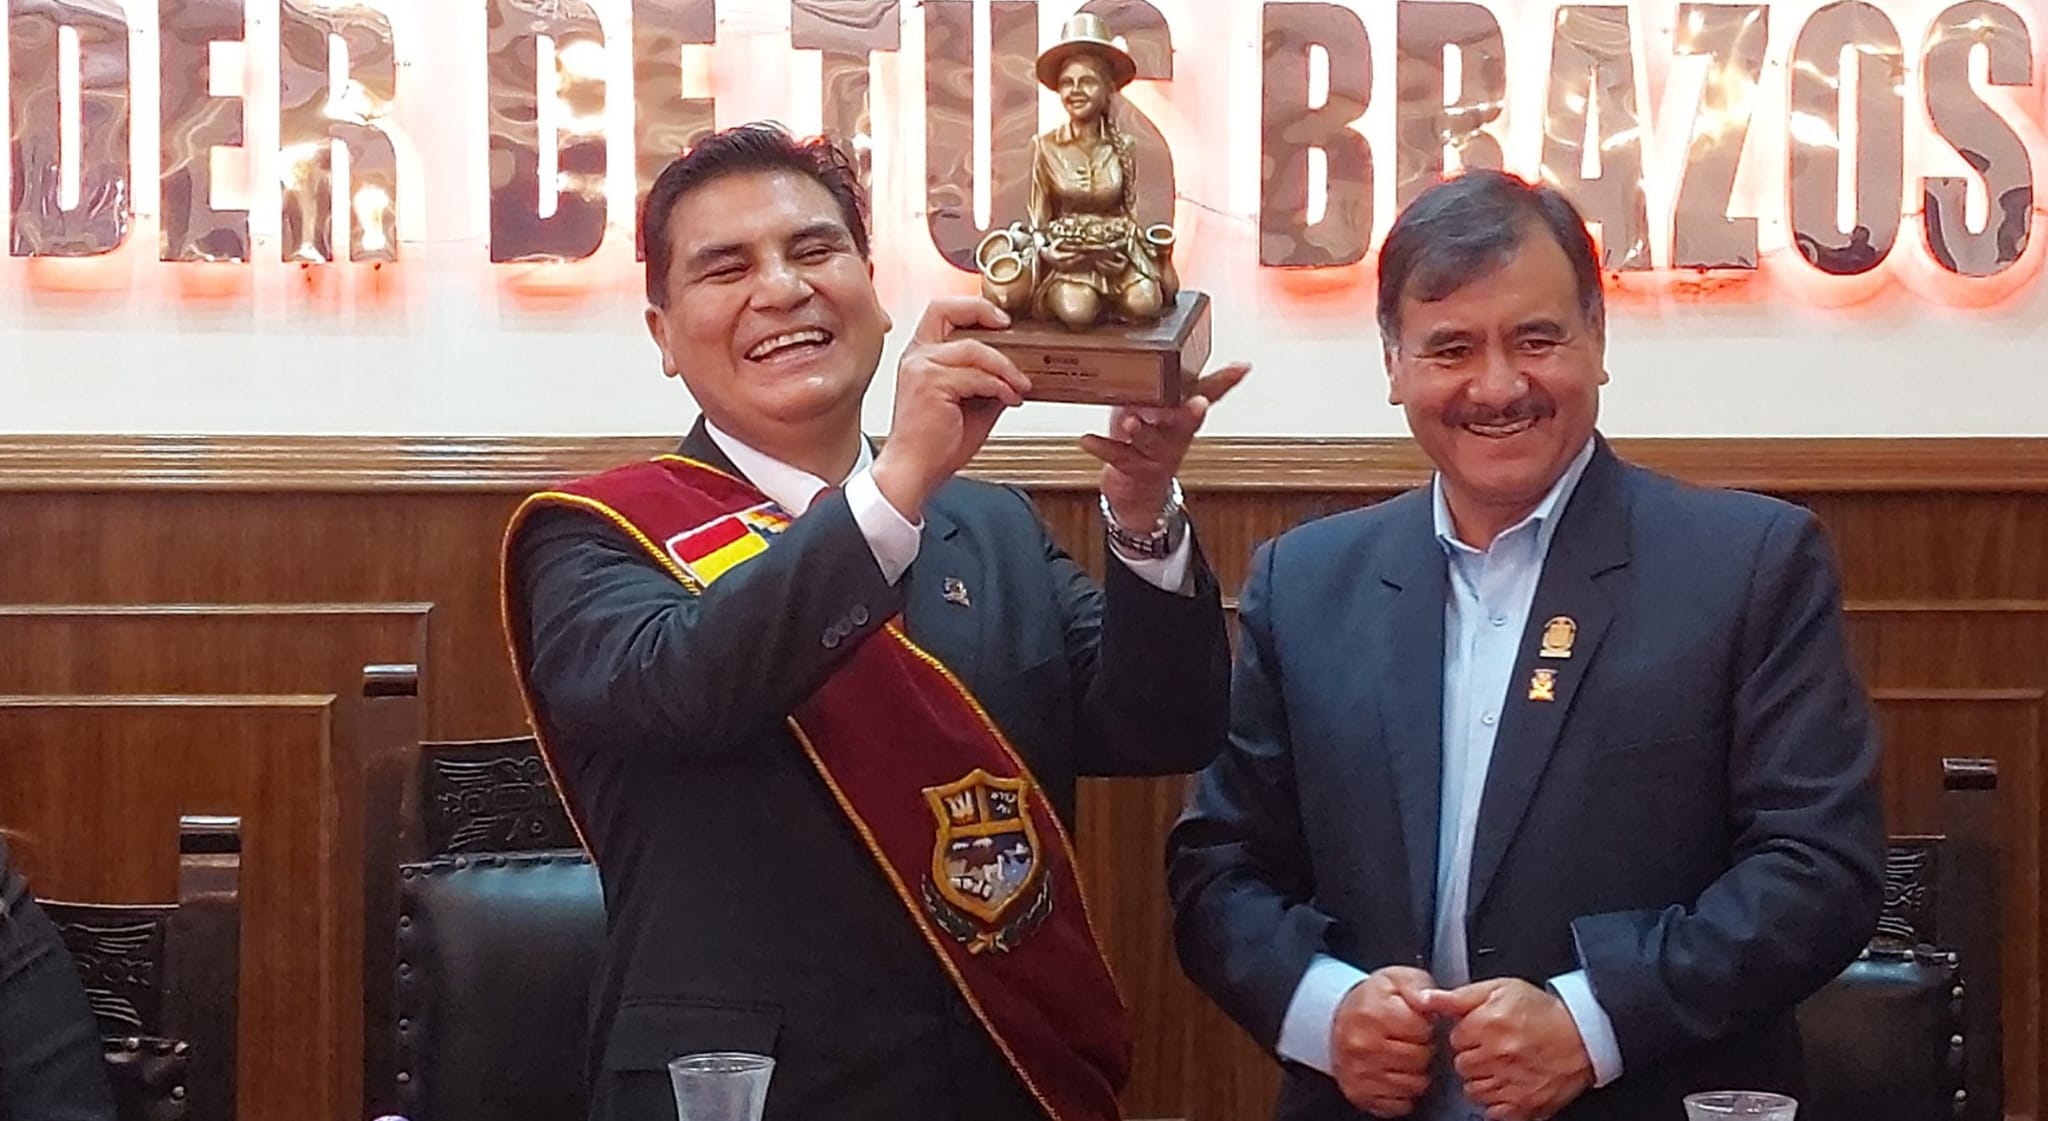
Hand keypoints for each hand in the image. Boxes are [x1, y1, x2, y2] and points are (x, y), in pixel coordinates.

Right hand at [871, 297, 1031, 518]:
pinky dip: (1000, 387)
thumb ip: (987, 382)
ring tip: (1019, 386)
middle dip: (983, 313)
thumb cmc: (934, 445)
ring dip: (1005, 368)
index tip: (1000, 319)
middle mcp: (916, 357)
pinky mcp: (931, 384)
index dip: (972, 307)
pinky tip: (1009, 400)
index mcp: (920, 357)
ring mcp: (921, 368)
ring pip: (973, 349)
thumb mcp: (970, 405)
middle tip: (1009, 329)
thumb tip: (1016, 372)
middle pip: (947, 311)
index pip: (941, 312)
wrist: (914, 471)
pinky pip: (977, 376)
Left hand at [1084, 362, 1249, 528]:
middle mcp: (1175, 437)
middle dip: (1192, 413)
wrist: (1138, 493)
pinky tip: (1088, 439)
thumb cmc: (1145, 441)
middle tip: (1198, 402)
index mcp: (1183, 416)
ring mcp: (1156, 455)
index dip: (1226, 381)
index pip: (1210, 394)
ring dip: (1143, 431)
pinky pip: (1119, 458)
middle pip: (1187, 424)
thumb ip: (1161, 380)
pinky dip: (1103, 447)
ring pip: (1154, 443)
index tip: (1241, 367)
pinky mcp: (1134, 469)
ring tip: (1131, 422)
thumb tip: (1157, 345)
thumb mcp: (1156, 405)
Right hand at [1329, 966, 1436, 1117]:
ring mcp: (1359, 1073)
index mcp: (1373, 1015)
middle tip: (1409, 1039)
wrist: (1339, 1018)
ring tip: (1403, 1055)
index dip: (1426, 1026)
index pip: (1422, 1031)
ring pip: (1412, 1085)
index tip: (1415, 1022)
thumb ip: (1418, 986)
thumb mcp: (1396, 979)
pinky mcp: (1359, 1094)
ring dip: (1415, 1072)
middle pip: (1419, 1059)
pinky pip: (1398, 1104)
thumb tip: (1427, 1001)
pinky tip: (1396, 1073)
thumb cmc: (1373, 1001)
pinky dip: (1403, 1092)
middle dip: (1422, 1049)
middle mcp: (1362, 1046)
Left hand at [1419, 979, 1593, 1120]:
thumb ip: (1459, 996)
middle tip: (1495, 1049)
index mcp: (1487, 1025)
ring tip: (1503, 1066)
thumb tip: (1426, 999)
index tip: (1482, 1032)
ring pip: (1473, 1091)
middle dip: (1474, 1058)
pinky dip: (1498, 1102)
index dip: (1467, 1035)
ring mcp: (1511, 1083)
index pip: (1454, 1039)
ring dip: (1484, 1081)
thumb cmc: (1543, 1011)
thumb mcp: (1500, 989)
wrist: (1584, 1035)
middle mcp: (1497, 1055)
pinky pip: (1493, 1112)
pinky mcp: (1525, 1105)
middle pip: (1462, 1066)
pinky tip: (1509, 1085)